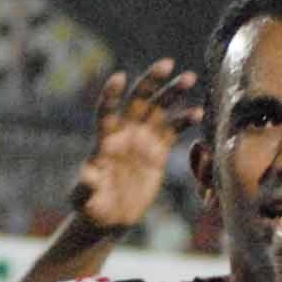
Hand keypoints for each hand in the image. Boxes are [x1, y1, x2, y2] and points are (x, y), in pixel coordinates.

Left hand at [71, 60, 200, 234]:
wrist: (111, 217)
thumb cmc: (91, 206)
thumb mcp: (84, 198)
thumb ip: (86, 185)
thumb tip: (88, 176)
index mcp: (104, 139)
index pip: (106, 111)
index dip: (111, 95)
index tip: (119, 78)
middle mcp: (125, 133)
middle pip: (138, 100)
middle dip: (151, 81)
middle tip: (167, 64)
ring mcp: (143, 140)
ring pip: (159, 109)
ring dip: (173, 92)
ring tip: (189, 78)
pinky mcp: (158, 152)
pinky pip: (173, 131)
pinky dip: (185, 121)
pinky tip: (198, 114)